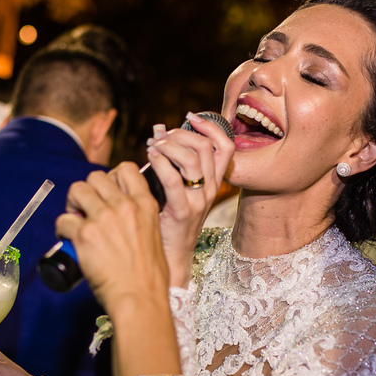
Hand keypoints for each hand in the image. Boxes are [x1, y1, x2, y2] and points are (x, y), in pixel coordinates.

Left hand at [57, 163, 170, 312]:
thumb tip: (122, 220)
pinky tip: (68, 240)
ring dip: (72, 204)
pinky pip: (63, 220)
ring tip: (76, 221)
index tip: (106, 192)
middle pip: (95, 176)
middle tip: (86, 210)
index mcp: (145, 205)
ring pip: (76, 189)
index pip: (126, 169)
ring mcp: (103, 218)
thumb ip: (139, 220)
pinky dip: (62, 229)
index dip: (111, 178)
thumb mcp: (154, 236)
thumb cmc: (149, 277)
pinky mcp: (84, 235)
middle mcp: (124, 206)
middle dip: (88, 191)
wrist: (140, 298)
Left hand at [143, 112, 234, 285]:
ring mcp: (198, 202)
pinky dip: (161, 163)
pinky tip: (150, 157)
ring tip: (153, 145)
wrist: (169, 258)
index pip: (225, 147)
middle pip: (206, 148)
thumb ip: (170, 162)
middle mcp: (210, 191)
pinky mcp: (182, 213)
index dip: (210, 126)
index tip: (190, 117)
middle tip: (161, 136)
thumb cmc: (167, 221)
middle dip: (181, 134)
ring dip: (170, 145)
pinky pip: (174, 180)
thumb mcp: (176, 189)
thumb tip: (158, 131)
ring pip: (193, 159)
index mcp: (213, 183)